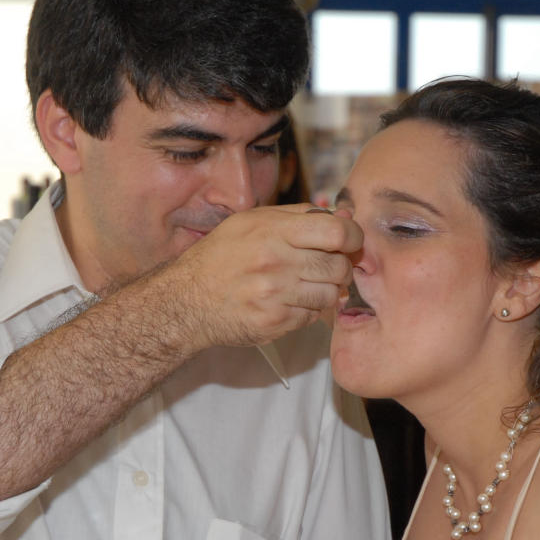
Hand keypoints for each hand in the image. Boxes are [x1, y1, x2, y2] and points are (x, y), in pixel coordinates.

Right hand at [169, 205, 361, 347]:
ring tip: (304, 285)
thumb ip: (302, 216)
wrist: (187, 300)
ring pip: (329, 294)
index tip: (349, 241)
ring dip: (324, 291)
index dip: (353, 237)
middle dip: (340, 266)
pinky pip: (311, 317)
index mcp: (273, 231)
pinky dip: (306, 310)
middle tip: (326, 266)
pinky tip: (287, 302)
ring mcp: (275, 295)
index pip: (337, 232)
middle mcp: (275, 262)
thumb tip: (346, 217)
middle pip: (338, 265)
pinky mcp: (274, 323)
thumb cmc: (222, 256)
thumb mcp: (254, 221)